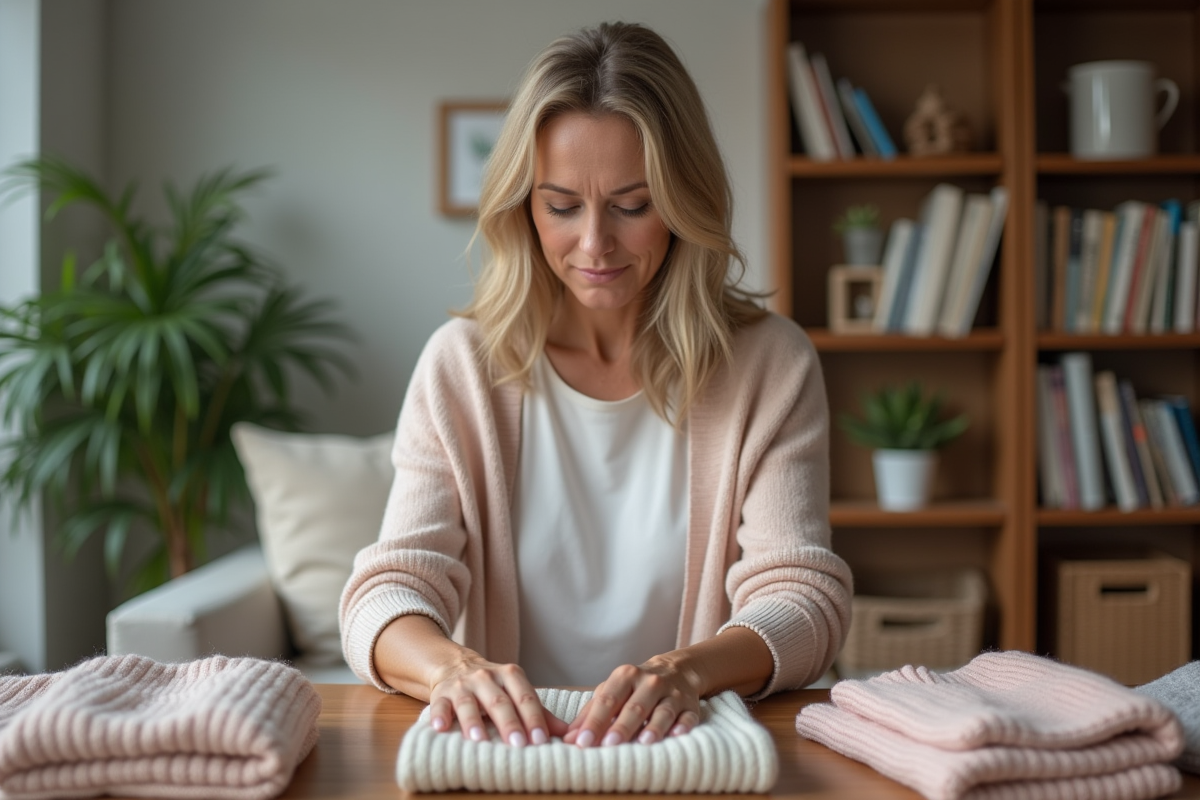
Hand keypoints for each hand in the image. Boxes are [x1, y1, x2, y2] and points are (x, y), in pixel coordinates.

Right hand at [428, 655, 569, 746]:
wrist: (455, 666)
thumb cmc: (494, 687)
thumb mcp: (517, 692)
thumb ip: (539, 712)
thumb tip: (566, 732)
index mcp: (510, 675)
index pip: (525, 697)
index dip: (533, 718)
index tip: (541, 739)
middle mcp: (486, 677)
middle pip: (499, 701)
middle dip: (509, 723)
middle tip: (519, 744)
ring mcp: (462, 685)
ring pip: (468, 703)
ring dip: (473, 721)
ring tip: (479, 739)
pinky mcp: (441, 694)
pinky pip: (439, 705)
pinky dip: (439, 716)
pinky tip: (441, 728)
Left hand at [563, 659, 700, 747]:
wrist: (677, 670)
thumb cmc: (635, 687)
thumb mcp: (612, 691)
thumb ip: (590, 714)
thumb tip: (569, 739)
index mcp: (625, 676)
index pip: (607, 700)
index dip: (594, 721)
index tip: (582, 742)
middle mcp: (649, 682)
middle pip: (634, 707)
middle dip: (622, 726)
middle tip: (609, 744)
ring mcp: (672, 693)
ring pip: (662, 711)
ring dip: (654, 727)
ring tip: (644, 742)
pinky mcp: (690, 705)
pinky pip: (688, 716)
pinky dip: (683, 725)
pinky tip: (677, 735)